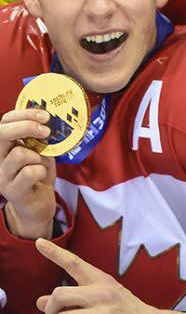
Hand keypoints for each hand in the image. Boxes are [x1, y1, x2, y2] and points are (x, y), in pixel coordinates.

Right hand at [0, 109, 55, 238]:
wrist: (38, 204)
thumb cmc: (39, 173)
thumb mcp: (41, 151)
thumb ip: (40, 137)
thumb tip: (49, 118)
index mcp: (5, 146)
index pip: (4, 122)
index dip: (23, 114)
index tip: (44, 115)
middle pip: (2, 133)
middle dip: (26, 127)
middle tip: (46, 131)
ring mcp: (3, 175)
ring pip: (18, 154)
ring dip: (37, 156)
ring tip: (41, 163)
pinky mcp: (12, 190)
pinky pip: (29, 172)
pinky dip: (42, 170)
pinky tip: (41, 175)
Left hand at [35, 239, 163, 313]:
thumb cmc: (120, 308)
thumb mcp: (100, 296)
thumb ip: (72, 297)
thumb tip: (40, 301)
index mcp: (101, 280)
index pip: (74, 263)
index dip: (55, 253)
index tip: (38, 242)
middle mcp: (101, 293)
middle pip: (59, 293)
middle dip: (51, 307)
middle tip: (54, 313)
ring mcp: (102, 311)